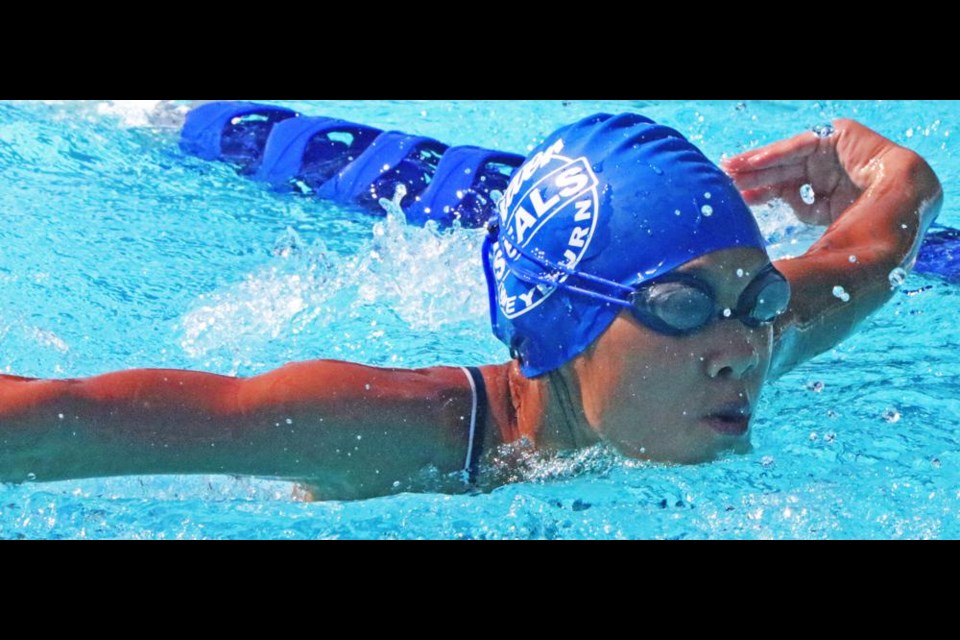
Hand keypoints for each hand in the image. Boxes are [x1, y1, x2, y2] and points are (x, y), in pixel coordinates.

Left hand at [722, 119, 895, 225]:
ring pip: (788, 159)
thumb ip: (795, 232)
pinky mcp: (838, 135)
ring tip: (729, 171)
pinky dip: (775, 153)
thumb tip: (757, 265)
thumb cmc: (866, 231)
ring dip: (756, 165)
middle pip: (782, 174)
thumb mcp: (819, 231)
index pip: (785, 193)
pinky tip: (751, 163)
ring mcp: (833, 154)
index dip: (759, 195)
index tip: (732, 201)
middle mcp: (828, 174)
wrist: (902, 211)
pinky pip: (801, 145)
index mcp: (825, 198)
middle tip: (723, 182)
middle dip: (752, 179)